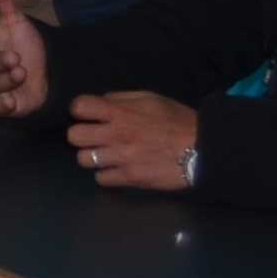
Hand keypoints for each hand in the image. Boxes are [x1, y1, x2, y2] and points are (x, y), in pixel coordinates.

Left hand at [66, 92, 197, 192]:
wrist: (203, 148)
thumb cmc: (178, 121)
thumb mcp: (152, 99)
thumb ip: (123, 98)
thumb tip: (102, 101)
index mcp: (120, 112)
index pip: (79, 106)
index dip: (80, 110)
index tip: (87, 115)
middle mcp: (115, 134)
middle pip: (74, 136)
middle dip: (81, 135)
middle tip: (94, 137)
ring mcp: (121, 158)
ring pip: (83, 159)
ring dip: (92, 157)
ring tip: (105, 155)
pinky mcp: (129, 178)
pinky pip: (101, 179)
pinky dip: (106, 174)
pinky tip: (117, 169)